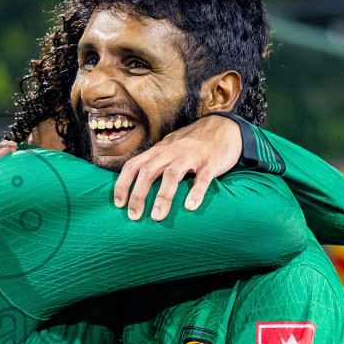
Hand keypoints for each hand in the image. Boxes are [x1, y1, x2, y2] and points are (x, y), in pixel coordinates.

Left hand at [113, 113, 241, 221]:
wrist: (224, 127)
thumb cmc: (193, 143)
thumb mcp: (169, 148)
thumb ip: (155, 163)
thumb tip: (136, 186)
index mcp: (159, 150)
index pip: (134, 165)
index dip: (123, 184)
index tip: (119, 204)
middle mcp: (171, 152)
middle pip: (149, 172)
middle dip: (138, 195)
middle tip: (134, 216)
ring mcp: (191, 156)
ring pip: (172, 175)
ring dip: (163, 196)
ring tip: (157, 216)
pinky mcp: (210, 162)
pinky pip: (202, 178)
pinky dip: (196, 192)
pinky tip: (190, 207)